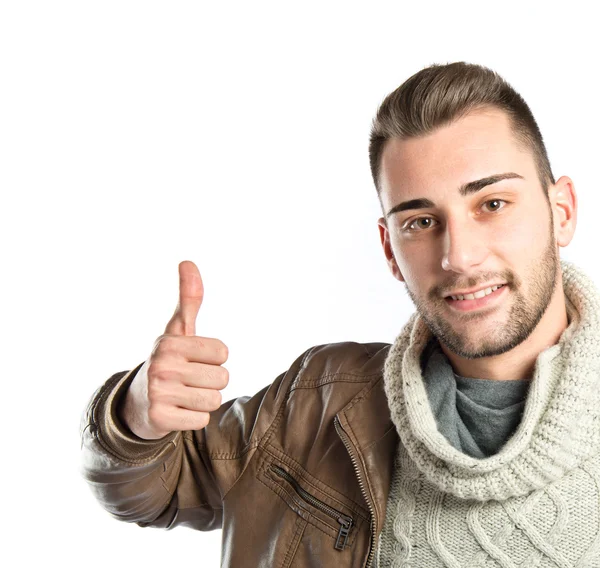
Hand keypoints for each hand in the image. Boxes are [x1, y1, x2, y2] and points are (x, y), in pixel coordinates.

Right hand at [120, 261, 228, 439]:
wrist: (138, 402)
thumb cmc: (168, 360)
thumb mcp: (178, 330)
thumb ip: (189, 298)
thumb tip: (188, 261)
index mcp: (170, 341)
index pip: (223, 352)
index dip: (213, 358)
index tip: (194, 360)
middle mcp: (161, 364)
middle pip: (222, 377)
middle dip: (210, 381)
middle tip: (188, 380)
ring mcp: (158, 392)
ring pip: (214, 400)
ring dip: (203, 400)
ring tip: (183, 395)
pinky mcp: (159, 418)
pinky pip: (202, 420)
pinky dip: (194, 418)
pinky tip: (177, 411)